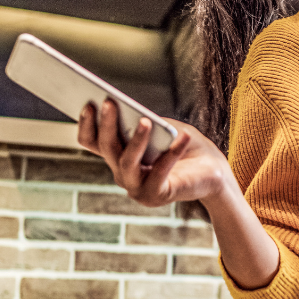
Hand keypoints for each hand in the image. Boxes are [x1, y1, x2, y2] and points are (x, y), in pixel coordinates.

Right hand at [77, 100, 230, 206]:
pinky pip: (160, 172)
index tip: (88, 103)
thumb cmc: (184, 143)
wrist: (212, 171)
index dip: (86, 124)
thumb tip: (133, 116)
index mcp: (118, 155)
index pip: (92, 141)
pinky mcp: (156, 195)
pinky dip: (172, 153)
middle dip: (107, 124)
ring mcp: (136, 188)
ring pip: (127, 162)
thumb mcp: (163, 127)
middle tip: (109, 102)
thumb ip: (146, 122)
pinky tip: (183, 137)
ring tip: (146, 121)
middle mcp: (122, 173)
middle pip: (107, 148)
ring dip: (136, 140)